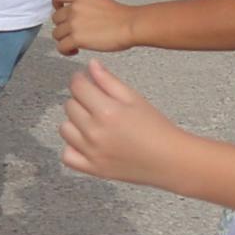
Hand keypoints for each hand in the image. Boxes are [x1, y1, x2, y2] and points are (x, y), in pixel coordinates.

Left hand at [52, 0, 134, 55]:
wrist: (130, 25)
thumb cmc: (121, 16)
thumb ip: (83, 4)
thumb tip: (76, 13)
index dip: (56, 4)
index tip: (59, 10)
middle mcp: (75, 7)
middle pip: (56, 18)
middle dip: (63, 26)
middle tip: (72, 31)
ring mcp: (74, 23)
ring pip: (56, 34)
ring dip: (64, 39)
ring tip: (75, 43)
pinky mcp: (76, 38)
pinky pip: (61, 47)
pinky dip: (66, 51)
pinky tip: (75, 50)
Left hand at [58, 57, 178, 187]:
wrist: (169, 160)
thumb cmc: (156, 127)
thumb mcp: (134, 98)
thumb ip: (109, 81)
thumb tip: (90, 65)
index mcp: (107, 111)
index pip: (77, 87)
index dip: (79, 79)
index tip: (84, 80)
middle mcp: (95, 132)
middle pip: (70, 106)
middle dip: (80, 100)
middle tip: (97, 103)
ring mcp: (92, 152)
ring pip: (65, 129)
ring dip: (74, 122)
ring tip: (92, 123)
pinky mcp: (93, 169)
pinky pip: (67, 156)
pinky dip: (72, 148)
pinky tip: (86, 142)